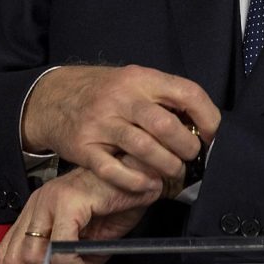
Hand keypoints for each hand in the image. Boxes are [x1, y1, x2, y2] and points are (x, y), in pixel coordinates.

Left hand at [0, 164, 159, 263]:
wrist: (142, 177)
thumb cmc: (118, 204)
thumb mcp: (89, 246)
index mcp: (36, 214)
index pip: (5, 253)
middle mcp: (37, 205)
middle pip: (13, 259)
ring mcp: (50, 200)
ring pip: (35, 256)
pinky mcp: (68, 200)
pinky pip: (62, 248)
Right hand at [21, 65, 218, 193]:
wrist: (52, 96)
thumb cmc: (102, 92)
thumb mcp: (132, 80)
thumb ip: (161, 97)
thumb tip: (201, 123)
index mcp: (140, 78)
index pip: (186, 92)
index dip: (207, 116)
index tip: (211, 134)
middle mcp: (121, 98)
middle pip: (166, 125)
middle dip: (186, 147)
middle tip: (191, 156)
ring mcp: (101, 123)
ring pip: (144, 149)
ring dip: (167, 166)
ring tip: (173, 172)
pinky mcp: (84, 147)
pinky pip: (114, 170)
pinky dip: (136, 182)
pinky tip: (148, 185)